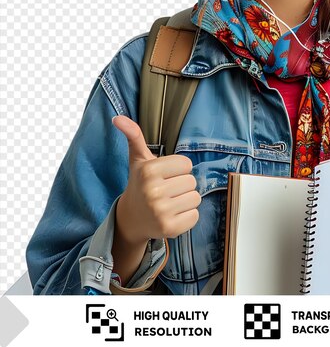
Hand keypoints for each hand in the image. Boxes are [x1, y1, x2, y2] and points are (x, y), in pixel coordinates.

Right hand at [112, 115, 200, 244]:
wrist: (131, 219)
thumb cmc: (140, 184)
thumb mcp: (138, 159)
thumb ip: (134, 136)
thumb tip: (118, 117)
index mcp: (149, 171)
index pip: (187, 164)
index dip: (178, 169)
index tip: (164, 175)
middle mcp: (153, 191)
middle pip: (192, 181)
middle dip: (182, 185)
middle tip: (166, 191)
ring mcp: (161, 212)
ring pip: (195, 198)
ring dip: (186, 200)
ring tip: (169, 202)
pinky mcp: (169, 229)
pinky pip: (195, 215)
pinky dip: (187, 216)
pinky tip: (172, 215)